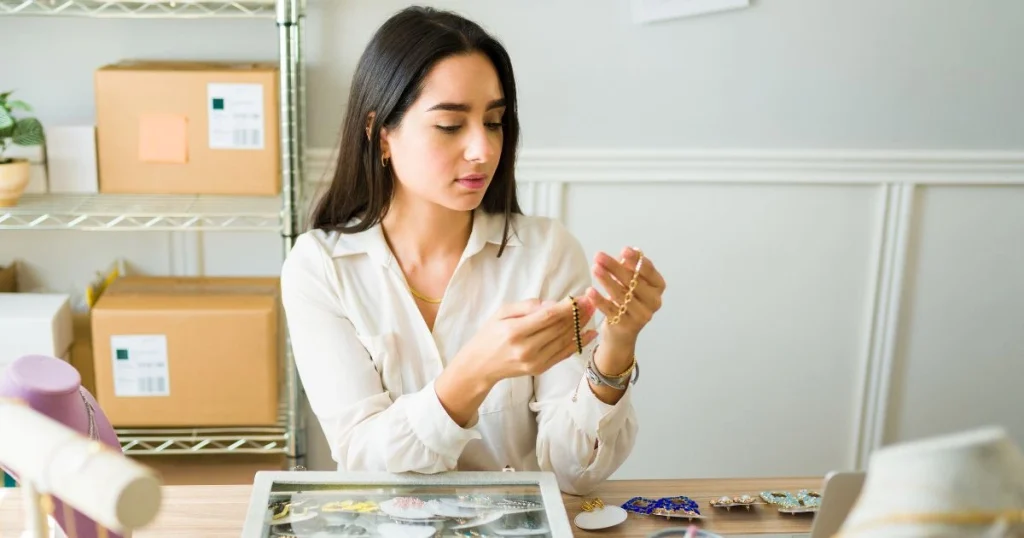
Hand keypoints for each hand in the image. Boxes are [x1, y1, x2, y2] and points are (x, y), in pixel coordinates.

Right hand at [455, 297, 598, 383]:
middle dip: (578, 313)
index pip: (548, 316)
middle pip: (559, 328)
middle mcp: (526, 348)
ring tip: (593, 312)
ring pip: (564, 340)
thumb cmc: (490, 334)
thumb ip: (526, 306)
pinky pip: (563, 354)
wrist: (480, 365)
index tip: (582, 296)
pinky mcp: (539, 369)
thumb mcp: (501, 312)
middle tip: (593, 300)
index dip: (568, 306)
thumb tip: (552, 304)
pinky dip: (579, 344)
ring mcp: (534, 361)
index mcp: (515, 331)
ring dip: (581, 326)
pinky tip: (590, 333)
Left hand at [585, 247, 666, 363]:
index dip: (636, 260)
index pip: (649, 271)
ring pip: (622, 295)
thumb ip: (629, 266)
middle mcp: (654, 301)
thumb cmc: (627, 298)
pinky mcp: (626, 326)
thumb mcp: (629, 281)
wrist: (622, 331)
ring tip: (595, 269)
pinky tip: (590, 291)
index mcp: (658, 286)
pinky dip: (599, 300)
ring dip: (606, 280)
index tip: (624, 250)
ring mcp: (642, 315)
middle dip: (615, 267)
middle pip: (633, 282)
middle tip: (599, 256)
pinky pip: (611, 310)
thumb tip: (628, 252)